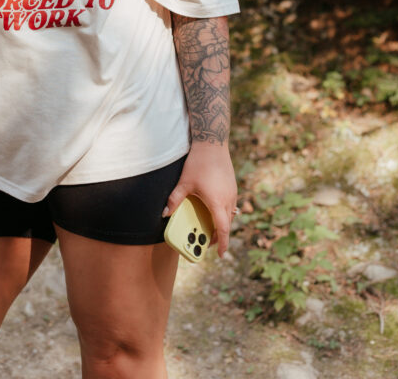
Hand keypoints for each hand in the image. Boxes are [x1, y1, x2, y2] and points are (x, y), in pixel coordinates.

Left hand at [163, 142, 236, 256]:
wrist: (212, 143)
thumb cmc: (198, 163)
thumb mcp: (184, 183)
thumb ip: (175, 199)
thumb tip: (164, 214)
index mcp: (217, 202)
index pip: (223, 229)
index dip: (222, 244)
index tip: (221, 255)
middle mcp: (228, 199)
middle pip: (227, 224)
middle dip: (219, 236)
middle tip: (208, 241)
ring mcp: (232, 192)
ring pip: (230, 215)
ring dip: (222, 224)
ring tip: (210, 227)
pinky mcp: (232, 186)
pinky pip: (231, 205)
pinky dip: (224, 213)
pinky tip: (214, 209)